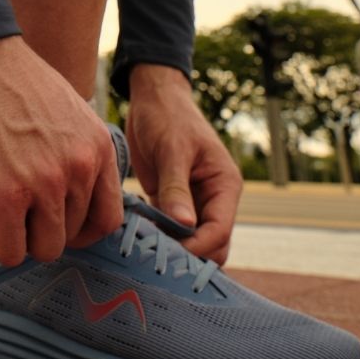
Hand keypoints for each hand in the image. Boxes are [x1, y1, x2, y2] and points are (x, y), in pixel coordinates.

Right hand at [0, 36, 123, 266]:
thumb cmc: (10, 85)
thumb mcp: (67, 116)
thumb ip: (76, 155)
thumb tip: (67, 200)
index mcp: (98, 150)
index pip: (107, 220)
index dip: (79, 230)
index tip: (54, 223)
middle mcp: (79, 169)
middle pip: (71, 237)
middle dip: (41, 230)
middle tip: (16, 211)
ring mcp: (43, 183)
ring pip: (43, 248)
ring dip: (18, 237)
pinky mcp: (4, 194)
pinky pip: (9, 250)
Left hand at [124, 64, 241, 264]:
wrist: (153, 99)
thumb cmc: (168, 117)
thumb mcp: (172, 150)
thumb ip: (177, 188)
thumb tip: (185, 226)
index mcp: (224, 185)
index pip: (220, 230)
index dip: (198, 247)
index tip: (168, 255)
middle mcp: (213, 198)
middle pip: (210, 243)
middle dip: (187, 255)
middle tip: (152, 259)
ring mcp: (193, 202)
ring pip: (190, 240)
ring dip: (170, 248)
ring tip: (141, 252)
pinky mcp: (171, 201)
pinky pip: (169, 229)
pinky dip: (156, 236)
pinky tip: (134, 239)